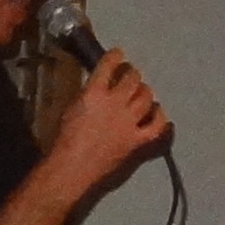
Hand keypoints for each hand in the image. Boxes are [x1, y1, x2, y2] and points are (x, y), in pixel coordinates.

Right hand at [43, 54, 170, 195]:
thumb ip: (87, 95)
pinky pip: (158, 125)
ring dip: (145, 92)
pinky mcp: (138, 140)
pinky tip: (157, 113)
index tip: (118, 54)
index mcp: (94, 92)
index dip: (116, 56)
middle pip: (132, 78)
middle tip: (130, 76)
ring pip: (146, 97)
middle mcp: (115, 102)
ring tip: (142, 93)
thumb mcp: (71, 108)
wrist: (72, 170)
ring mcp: (129, 122)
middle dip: (132, 74)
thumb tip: (99, 87)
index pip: (109, 64)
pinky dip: (160, 117)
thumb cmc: (64, 140)